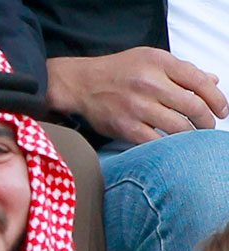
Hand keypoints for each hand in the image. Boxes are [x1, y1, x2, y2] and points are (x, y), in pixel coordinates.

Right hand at [46, 47, 228, 143]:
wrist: (80, 85)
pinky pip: (157, 142)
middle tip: (207, 126)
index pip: (200, 82)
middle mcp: (149, 83)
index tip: (221, 110)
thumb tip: (211, 81)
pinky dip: (168, 145)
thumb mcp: (149, 59)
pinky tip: (171, 144)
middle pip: (194, 107)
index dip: (217, 100)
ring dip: (191, 135)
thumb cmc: (115, 72)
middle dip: (207, 121)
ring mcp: (137, 107)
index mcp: (159, 62)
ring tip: (191, 136)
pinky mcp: (126, 127)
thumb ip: (180, 70)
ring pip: (179, 127)